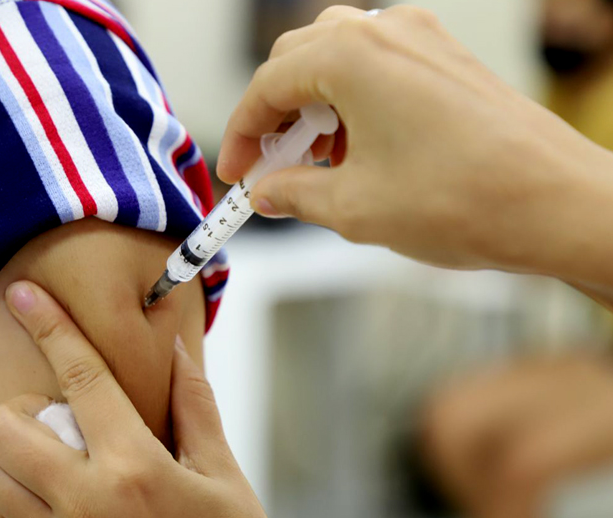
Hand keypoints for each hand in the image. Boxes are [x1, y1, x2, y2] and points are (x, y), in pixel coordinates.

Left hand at [0, 281, 309, 517]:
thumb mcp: (225, 470)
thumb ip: (193, 401)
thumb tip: (175, 346)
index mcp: (136, 465)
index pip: (81, 377)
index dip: (49, 326)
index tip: (23, 295)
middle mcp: (88, 503)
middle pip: (3, 427)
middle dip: (16, 408)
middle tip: (47, 418)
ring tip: (29, 459)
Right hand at [219, 5, 612, 289]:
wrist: (556, 204)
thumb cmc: (468, 199)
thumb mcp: (353, 208)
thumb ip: (294, 195)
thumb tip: (268, 192)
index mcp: (352, 57)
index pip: (267, 87)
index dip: (240, 136)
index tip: (235, 173)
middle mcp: (386, 34)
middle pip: (296, 61)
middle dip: (273, 117)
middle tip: (266, 169)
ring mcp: (422, 42)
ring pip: (336, 60)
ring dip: (311, 110)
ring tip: (313, 168)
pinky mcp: (446, 61)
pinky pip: (378, 69)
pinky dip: (351, 105)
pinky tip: (355, 154)